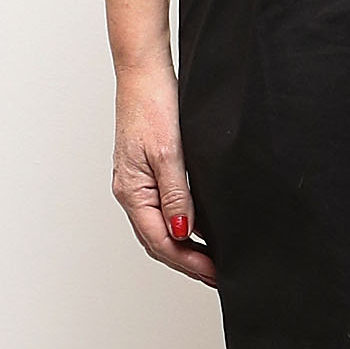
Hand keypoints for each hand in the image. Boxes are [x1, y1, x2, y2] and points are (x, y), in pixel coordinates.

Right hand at [112, 58, 215, 283]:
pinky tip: (203, 228)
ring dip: (185, 247)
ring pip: (160, 228)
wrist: (144, 72)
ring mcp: (138, 183)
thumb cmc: (152, 105)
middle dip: (188, 262)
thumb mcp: (169, 153)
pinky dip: (184, 224)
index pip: (161, 241)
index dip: (189, 262)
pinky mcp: (147, 172)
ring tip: (213, 260)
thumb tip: (183, 233)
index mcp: (132, 191)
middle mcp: (131, 191)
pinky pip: (164, 209)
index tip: (215, 274)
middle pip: (158, 241)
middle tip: (218, 276)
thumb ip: (177, 196)